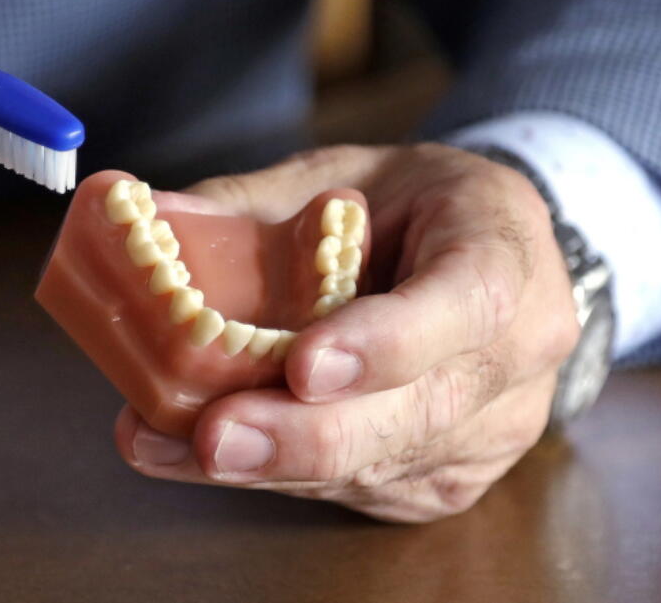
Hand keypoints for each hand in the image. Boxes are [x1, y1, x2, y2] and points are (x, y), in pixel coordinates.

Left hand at [114, 144, 579, 521]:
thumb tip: (144, 218)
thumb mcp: (342, 171)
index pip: (468, 303)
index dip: (388, 342)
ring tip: (169, 446)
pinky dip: (279, 476)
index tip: (304, 366)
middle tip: (214, 435)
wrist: (485, 255)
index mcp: (504, 249)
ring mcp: (490, 428)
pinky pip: (363, 488)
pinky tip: (203, 458)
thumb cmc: (410, 205)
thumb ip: (253, 200)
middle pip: (420, 412)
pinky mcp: (447, 476)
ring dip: (272, 464)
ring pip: (382, 463)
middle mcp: (516, 354)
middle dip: (307, 434)